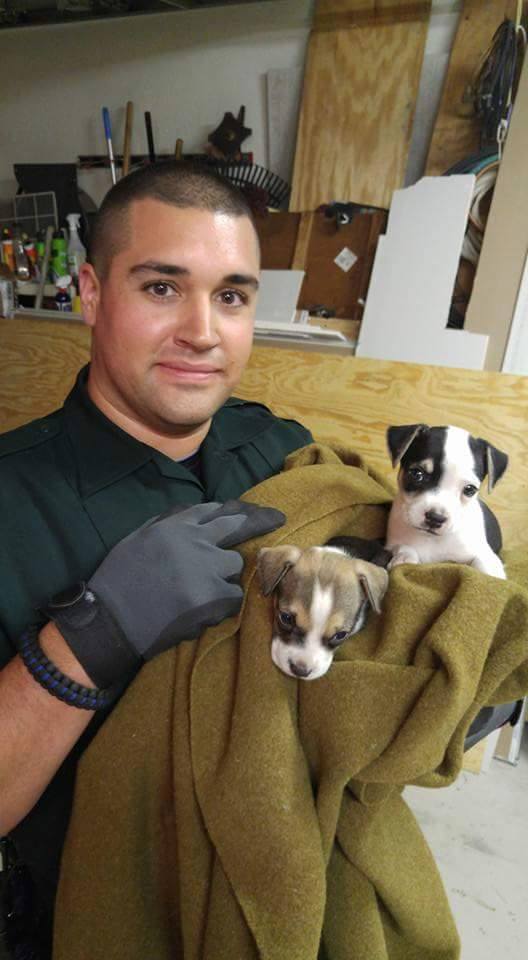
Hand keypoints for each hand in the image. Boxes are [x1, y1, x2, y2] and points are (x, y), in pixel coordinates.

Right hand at [89, 499, 284, 663]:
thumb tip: (201, 515)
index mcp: (175, 526)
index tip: (260, 512)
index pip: (217, 511)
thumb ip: (170, 523)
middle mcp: (195, 541)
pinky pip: (233, 598)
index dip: (241, 511)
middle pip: (237, 529)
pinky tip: (200, 611)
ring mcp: (206, 569)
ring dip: (224, 577)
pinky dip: (222, 605)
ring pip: (234, 567)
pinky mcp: (213, 598)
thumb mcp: (140, 537)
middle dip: (259, 522)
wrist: (111, 621)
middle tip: (278, 519)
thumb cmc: (120, 580)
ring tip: (197, 592)